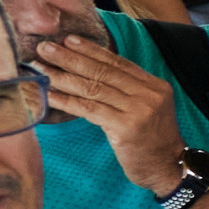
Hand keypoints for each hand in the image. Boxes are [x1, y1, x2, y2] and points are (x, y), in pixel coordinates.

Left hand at [31, 18, 189, 190]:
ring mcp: (139, 110)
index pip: (118, 63)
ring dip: (62, 77)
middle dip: (70, 58)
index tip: (68, 40)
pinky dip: (66, 101)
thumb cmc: (151, 140)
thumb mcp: (147, 109)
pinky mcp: (126, 127)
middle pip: (103, 72)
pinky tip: (49, 95)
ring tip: (39, 68)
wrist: (168, 168)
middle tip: (45, 48)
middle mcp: (149, 94)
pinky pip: (89, 110)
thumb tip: (89, 72)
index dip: (92, 50)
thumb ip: (127, 91)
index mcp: (154, 86)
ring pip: (93, 88)